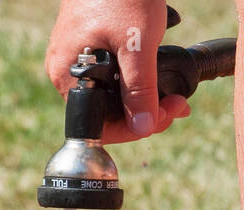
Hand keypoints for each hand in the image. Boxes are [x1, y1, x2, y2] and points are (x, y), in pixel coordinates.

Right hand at [45, 0, 191, 142]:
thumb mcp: (137, 46)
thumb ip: (140, 90)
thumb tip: (144, 127)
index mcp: (67, 75)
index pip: (101, 125)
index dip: (137, 129)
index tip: (167, 115)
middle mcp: (66, 70)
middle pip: (109, 113)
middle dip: (146, 114)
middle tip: (177, 105)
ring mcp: (77, 58)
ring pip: (114, 96)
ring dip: (145, 100)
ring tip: (174, 95)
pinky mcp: (89, 46)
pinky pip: (113, 77)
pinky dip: (138, 81)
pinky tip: (157, 76)